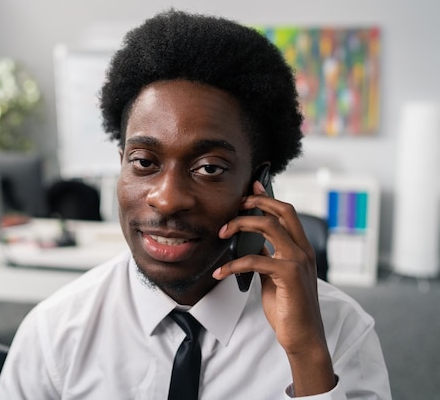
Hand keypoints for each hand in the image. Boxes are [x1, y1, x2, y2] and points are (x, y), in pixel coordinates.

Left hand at [213, 181, 335, 395]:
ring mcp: (298, 261)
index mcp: (301, 249)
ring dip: (240, 225)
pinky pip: (255, 259)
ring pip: (269, 227)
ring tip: (222, 234)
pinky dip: (232, 264)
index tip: (253, 186)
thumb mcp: (276, 277)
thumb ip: (269, 258)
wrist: (302, 335)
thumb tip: (253, 245)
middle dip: (258, 201)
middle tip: (236, 205)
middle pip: (283, 211)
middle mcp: (303, 251)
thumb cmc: (289, 307)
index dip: (269, 197)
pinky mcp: (289, 275)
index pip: (287, 213)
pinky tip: (220, 272)